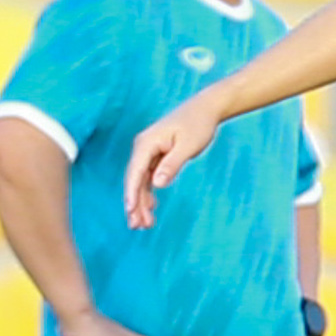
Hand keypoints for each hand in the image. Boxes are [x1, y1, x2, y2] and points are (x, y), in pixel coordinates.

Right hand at [124, 94, 221, 228]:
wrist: (205, 109)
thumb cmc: (198, 124)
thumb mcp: (188, 146)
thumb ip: (172, 165)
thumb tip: (157, 184)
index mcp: (146, 143)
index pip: (135, 173)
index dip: (131, 194)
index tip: (130, 212)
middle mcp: (143, 147)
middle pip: (135, 180)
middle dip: (135, 204)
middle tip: (138, 226)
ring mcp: (149, 151)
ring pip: (141, 181)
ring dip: (142, 202)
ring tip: (145, 224)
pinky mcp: (156, 155)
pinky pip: (149, 177)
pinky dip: (150, 193)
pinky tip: (152, 208)